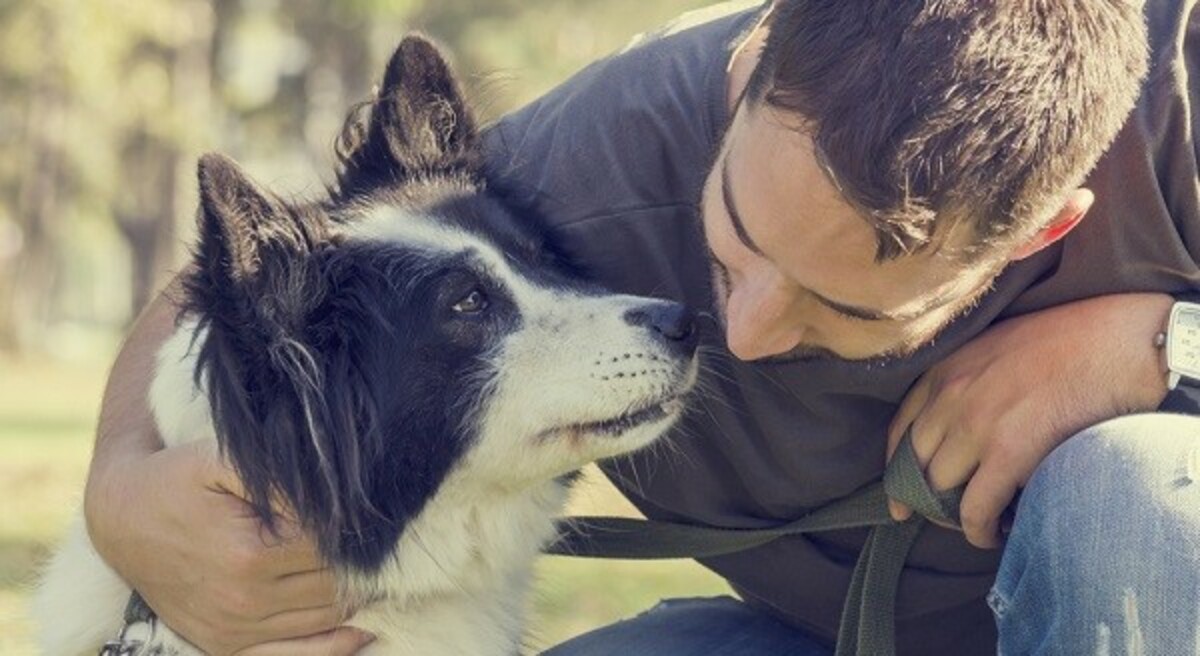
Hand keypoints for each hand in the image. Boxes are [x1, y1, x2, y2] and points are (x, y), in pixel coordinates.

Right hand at [85, 440, 372, 654]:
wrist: (121, 518)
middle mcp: (244, 600)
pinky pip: (296, 655)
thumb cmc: (178, 478)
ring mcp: (235, 629)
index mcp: (250, 554)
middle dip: (367, 562)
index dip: (361, 529)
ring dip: (359, 596)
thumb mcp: (223, 458)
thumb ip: (282, 476)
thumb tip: (337, 497)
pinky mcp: (226, 645)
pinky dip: (336, 643)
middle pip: (337, 585)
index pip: (335, 548)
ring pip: (326, 619)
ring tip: (380, 567)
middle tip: (388, 538)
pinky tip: (365, 622)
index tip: (379, 512)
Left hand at [886, 293, 1172, 548]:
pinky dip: (979, 531)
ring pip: (940, 490)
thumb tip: (960, 428)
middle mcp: (950, 396)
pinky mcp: (1009, 452)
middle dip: (924, 498)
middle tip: (944, 519)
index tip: (898, 497)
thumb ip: (969, 381)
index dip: (895, 470)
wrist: (1117, 341)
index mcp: (944, 369)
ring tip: (977, 525)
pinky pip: (975, 508)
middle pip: (915, 464)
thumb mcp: (996, 348)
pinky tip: (993, 535)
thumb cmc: (1068, 341)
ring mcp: (976, 424)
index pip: (900, 430)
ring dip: (953, 516)